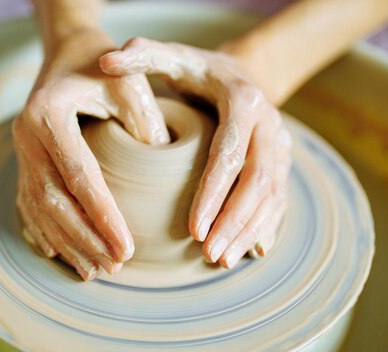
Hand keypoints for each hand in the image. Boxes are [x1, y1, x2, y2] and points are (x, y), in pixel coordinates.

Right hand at [13, 29, 169, 279]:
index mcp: (49, 114)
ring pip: (38, 209)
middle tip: (115, 267)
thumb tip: (161, 172)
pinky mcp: (24, 162)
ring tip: (95, 272)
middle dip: (84, 239)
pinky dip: (46, 233)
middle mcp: (25, 136)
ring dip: (67, 244)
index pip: (79, 176)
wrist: (67, 51)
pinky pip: (29, 205)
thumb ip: (147, 123)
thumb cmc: (105, 67)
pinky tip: (64, 255)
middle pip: (52, 201)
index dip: (102, 216)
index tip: (127, 248)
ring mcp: (20, 151)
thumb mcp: (131, 84)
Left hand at [100, 38, 291, 268]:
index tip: (193, 230)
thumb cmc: (199, 72)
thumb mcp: (173, 57)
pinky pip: (280, 199)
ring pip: (273, 196)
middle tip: (209, 254)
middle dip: (234, 222)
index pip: (230, 154)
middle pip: (258, 182)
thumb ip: (141, 56)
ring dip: (249, 231)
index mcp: (245, 102)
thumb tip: (104, 61)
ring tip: (222, 260)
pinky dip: (266, 226)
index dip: (213, 194)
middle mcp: (271, 125)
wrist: (244, 72)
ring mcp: (281, 146)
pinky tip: (249, 251)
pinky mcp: (283, 163)